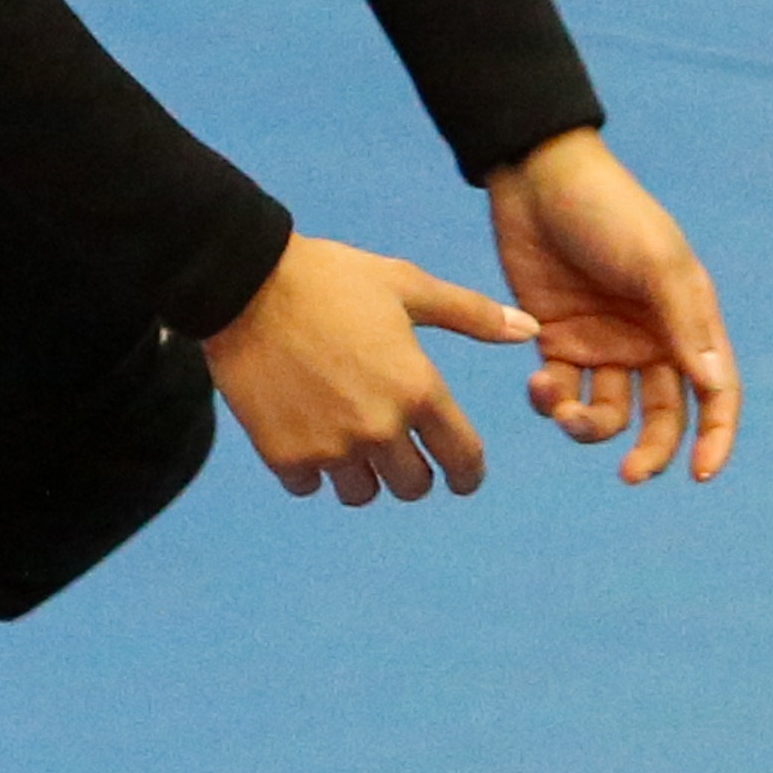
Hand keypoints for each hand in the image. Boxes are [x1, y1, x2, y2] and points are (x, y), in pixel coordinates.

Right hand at [202, 235, 542, 506]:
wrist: (243, 285)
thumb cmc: (331, 279)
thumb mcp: (407, 286)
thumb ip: (470, 315)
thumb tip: (529, 329)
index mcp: (418, 389)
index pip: (462, 460)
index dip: (466, 473)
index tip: (460, 476)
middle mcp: (379, 428)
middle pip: (413, 487)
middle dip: (411, 471)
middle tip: (396, 448)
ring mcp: (330, 447)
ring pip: (361, 493)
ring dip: (361, 474)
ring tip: (347, 440)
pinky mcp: (284, 456)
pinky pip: (311, 486)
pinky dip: (312, 469)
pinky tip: (306, 433)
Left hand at [487, 130, 739, 482]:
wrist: (537, 176)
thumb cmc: (610, 211)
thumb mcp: (655, 261)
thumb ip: (685, 323)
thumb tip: (714, 385)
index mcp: (687, 322)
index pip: (715, 393)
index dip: (716, 437)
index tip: (701, 474)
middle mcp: (649, 340)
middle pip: (662, 417)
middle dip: (651, 451)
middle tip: (631, 474)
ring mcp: (602, 343)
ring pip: (607, 414)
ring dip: (589, 428)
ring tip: (563, 411)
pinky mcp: (555, 340)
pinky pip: (559, 392)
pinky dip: (550, 401)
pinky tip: (539, 384)